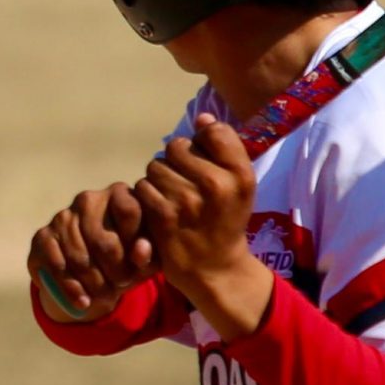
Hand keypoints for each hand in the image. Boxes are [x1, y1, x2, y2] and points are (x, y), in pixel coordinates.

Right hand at [27, 182, 154, 321]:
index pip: (129, 211)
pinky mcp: (42, 236)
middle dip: (116, 270)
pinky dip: (71, 288)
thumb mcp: (145, 259)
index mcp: (119, 194)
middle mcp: (88, 199)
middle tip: (122, 284)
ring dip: (95, 283)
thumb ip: (149, 253)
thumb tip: (141, 249)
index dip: (135, 243)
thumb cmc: (126, 259)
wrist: (90, 275)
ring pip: (80, 256)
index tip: (138, 265)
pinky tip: (82, 301)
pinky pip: (56, 265)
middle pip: (104, 240)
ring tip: (105, 296)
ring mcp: (62, 216)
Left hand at [132, 114, 272, 337]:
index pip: (212, 131)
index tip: (204, 160)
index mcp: (240, 175)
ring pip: (156, 166)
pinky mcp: (163, 216)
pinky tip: (159, 209)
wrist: (214, 267)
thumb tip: (202, 117)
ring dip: (158, 178)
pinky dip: (147, 196)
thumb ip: (224, 148)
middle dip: (176, 161)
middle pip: (177, 146)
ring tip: (172, 196)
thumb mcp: (240, 185)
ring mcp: (188, 201)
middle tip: (185, 183)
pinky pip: (143, 187)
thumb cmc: (225, 219)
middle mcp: (217, 185)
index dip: (202, 142)